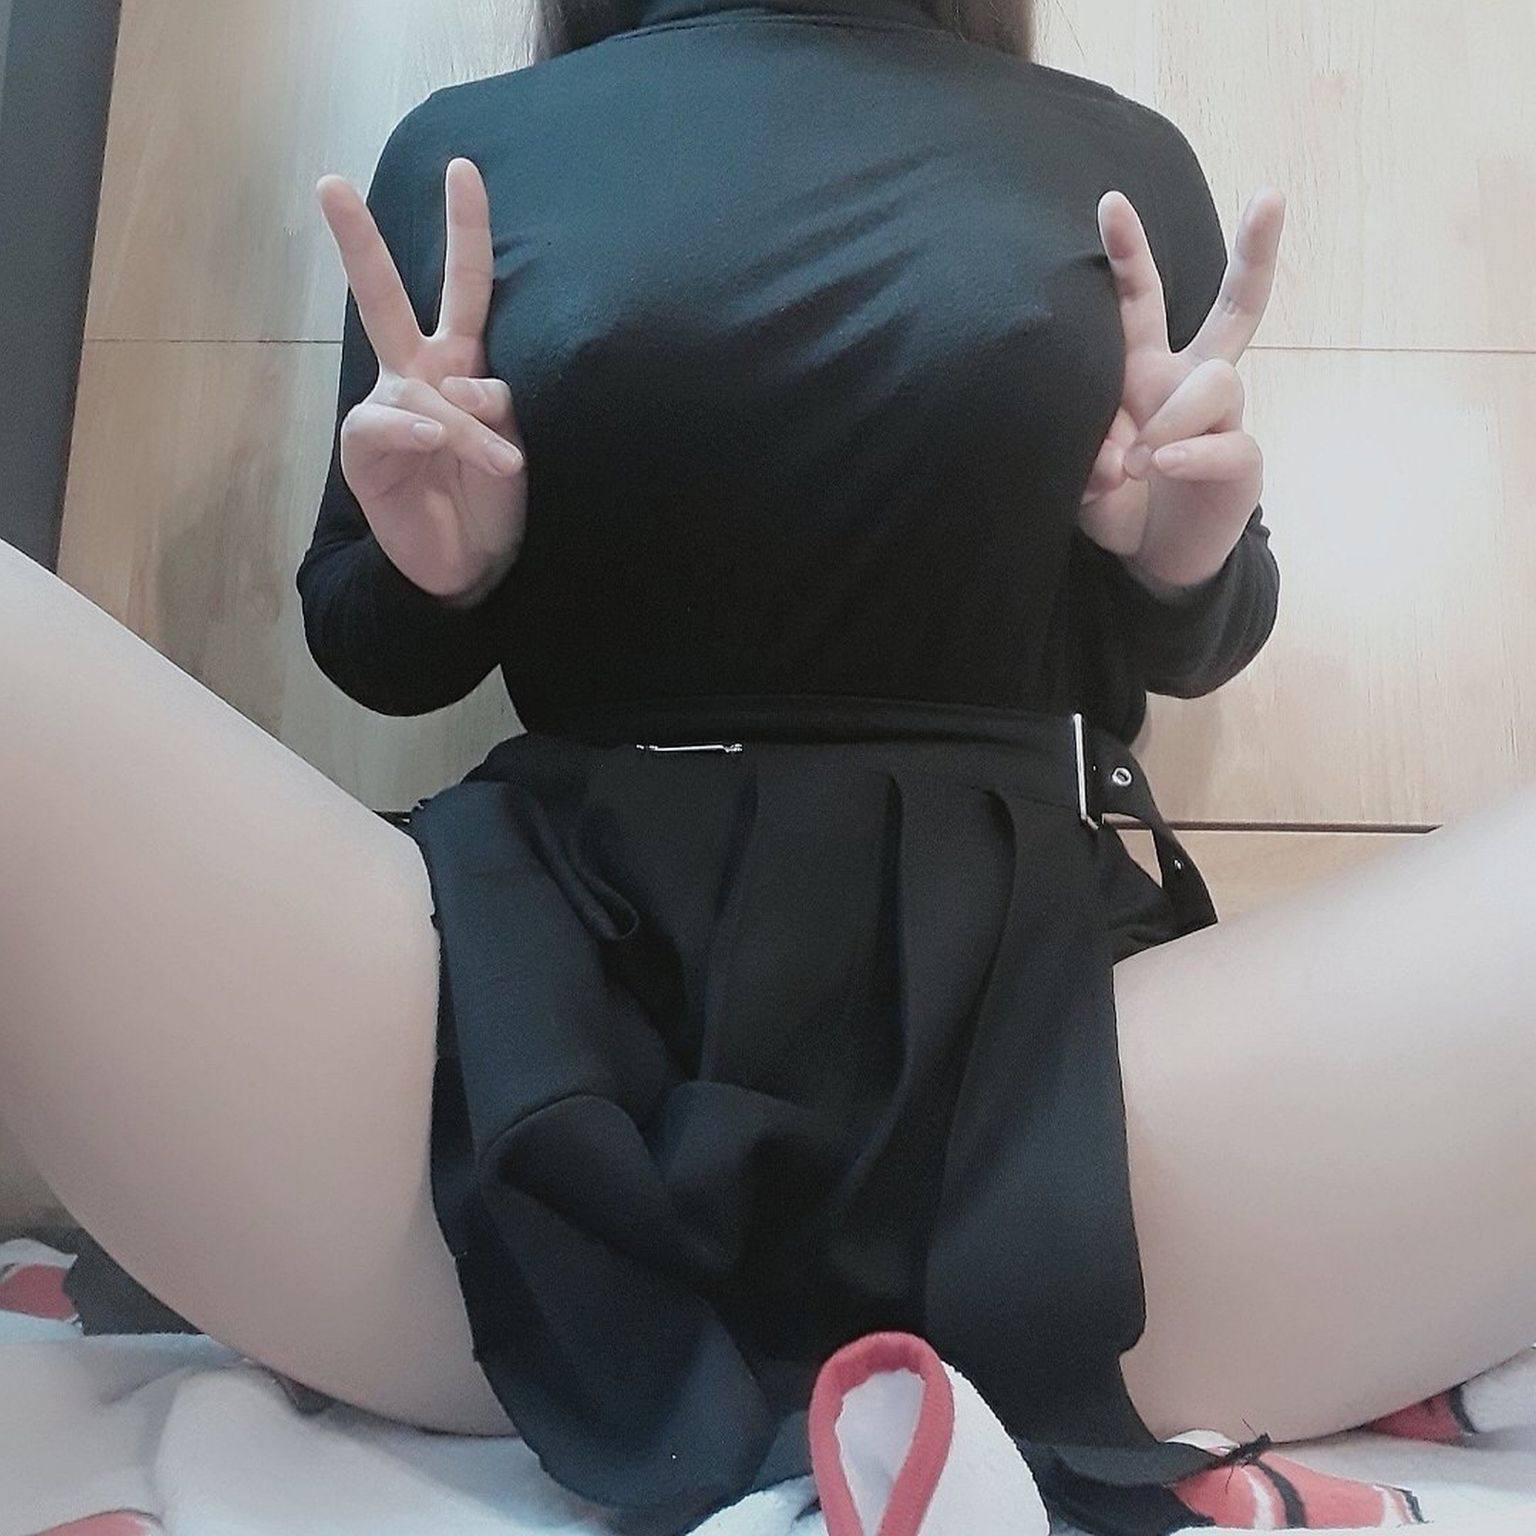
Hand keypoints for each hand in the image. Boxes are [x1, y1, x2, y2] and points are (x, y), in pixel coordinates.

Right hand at [315, 156, 526, 606]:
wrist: (468, 565)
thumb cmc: (494, 499)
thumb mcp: (515, 443)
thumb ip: (493, 403)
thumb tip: (456, 386)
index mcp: (460, 362)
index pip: (465, 287)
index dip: (466, 230)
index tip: (464, 168)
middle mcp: (419, 375)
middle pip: (386, 297)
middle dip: (357, 241)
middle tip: (328, 183)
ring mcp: (391, 411)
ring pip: (415, 384)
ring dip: (466, 428)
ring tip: (499, 466)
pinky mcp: (367, 451)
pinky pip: (390, 424)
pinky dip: (421, 432)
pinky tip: (434, 446)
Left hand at [1079, 184, 1284, 591]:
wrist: (1151, 558)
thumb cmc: (1116, 501)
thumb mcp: (1084, 478)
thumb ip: (1088, 455)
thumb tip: (1112, 453)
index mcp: (1146, 370)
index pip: (1141, 302)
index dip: (1129, 254)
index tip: (1110, 201)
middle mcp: (1191, 382)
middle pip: (1237, 307)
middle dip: (1255, 251)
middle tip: (1271, 196)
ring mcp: (1224, 419)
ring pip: (1219, 382)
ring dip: (1173, 417)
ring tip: (1138, 461)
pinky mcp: (1244, 461)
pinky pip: (1228, 441)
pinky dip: (1192, 451)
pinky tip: (1166, 465)